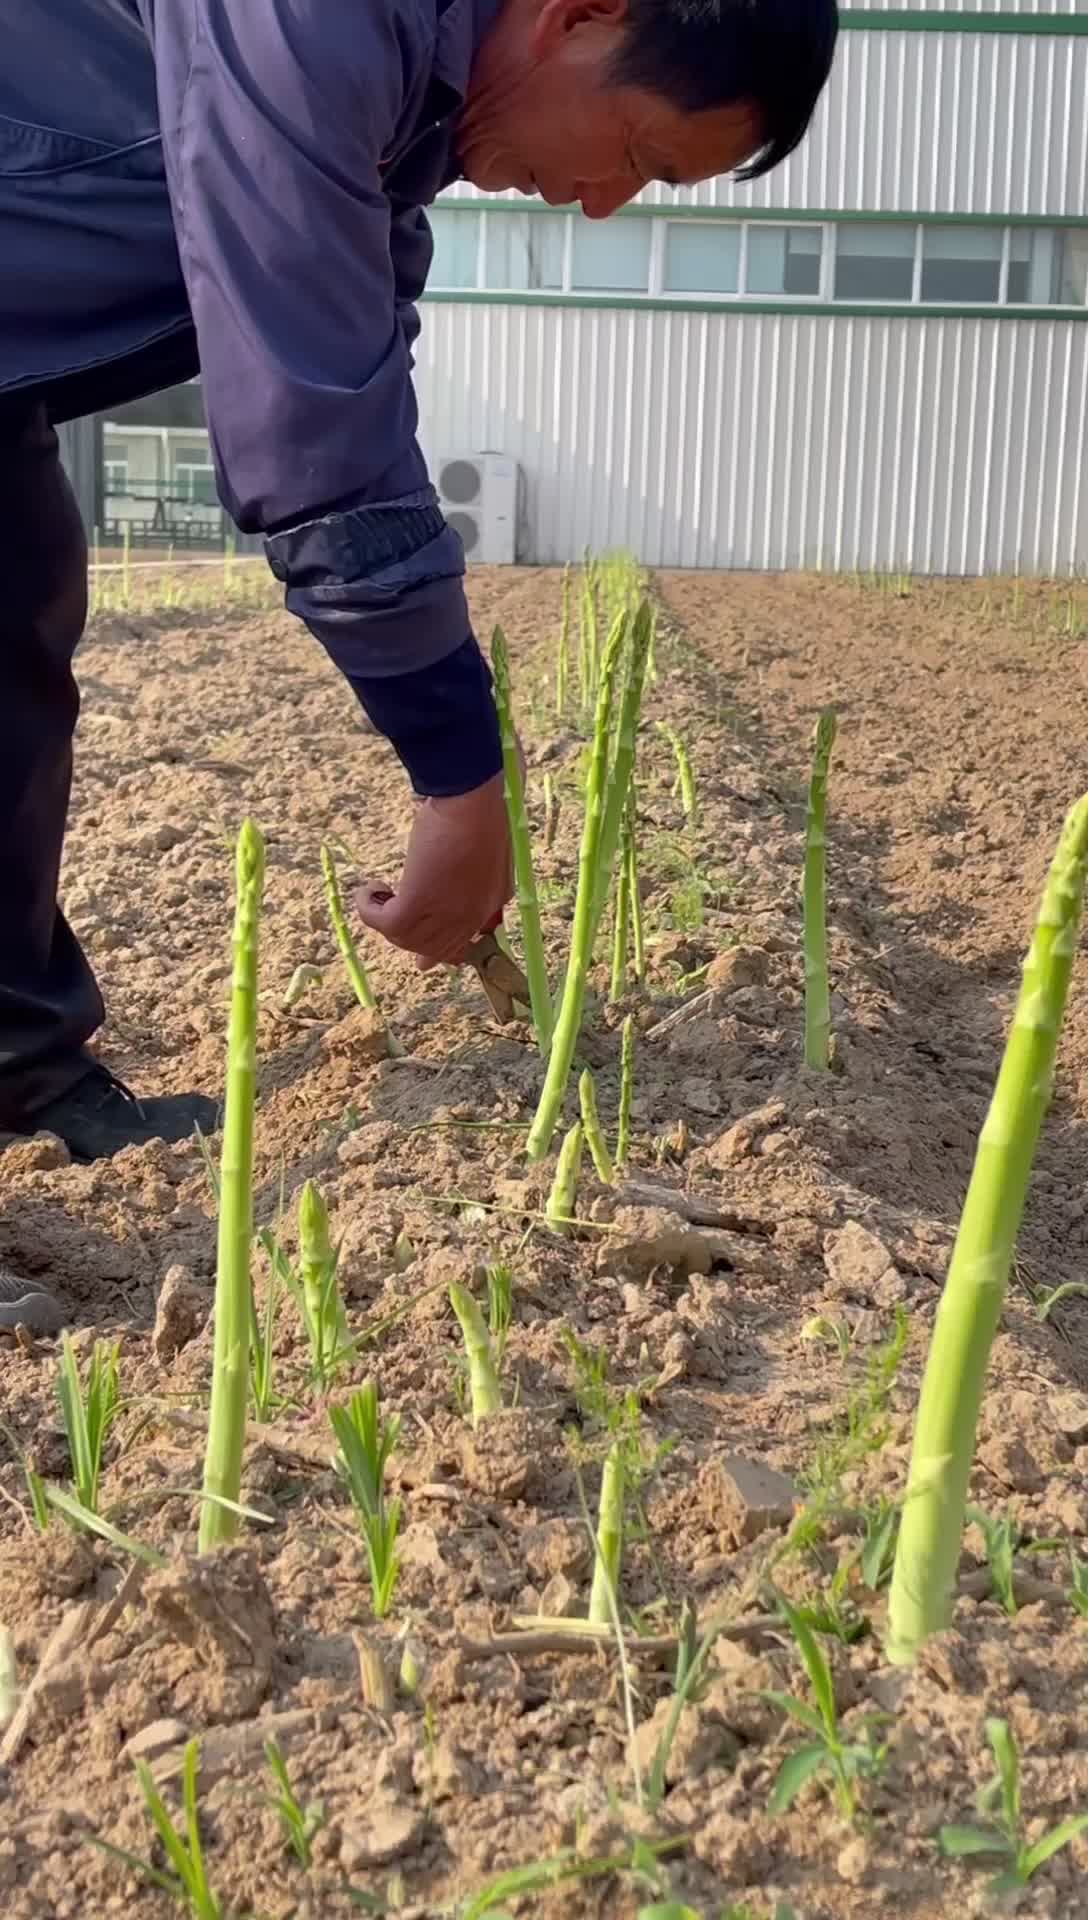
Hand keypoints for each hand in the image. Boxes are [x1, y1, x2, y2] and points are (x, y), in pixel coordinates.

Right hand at [355, 771, 512, 968]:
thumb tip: (453, 866)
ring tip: (377, 890)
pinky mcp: (414, 905)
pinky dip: (367, 907)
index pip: (465, 945)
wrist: (472, 798)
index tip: (422, 962)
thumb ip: (478, 866)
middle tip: (383, 911)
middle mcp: (468, 918)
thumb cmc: (483, 806)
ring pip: (403, 938)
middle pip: (430, 947)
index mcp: (490, 902)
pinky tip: (368, 887)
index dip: (441, 954)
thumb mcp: (490, 845)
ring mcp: (444, 915)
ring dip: (382, 916)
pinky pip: (381, 922)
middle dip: (404, 934)